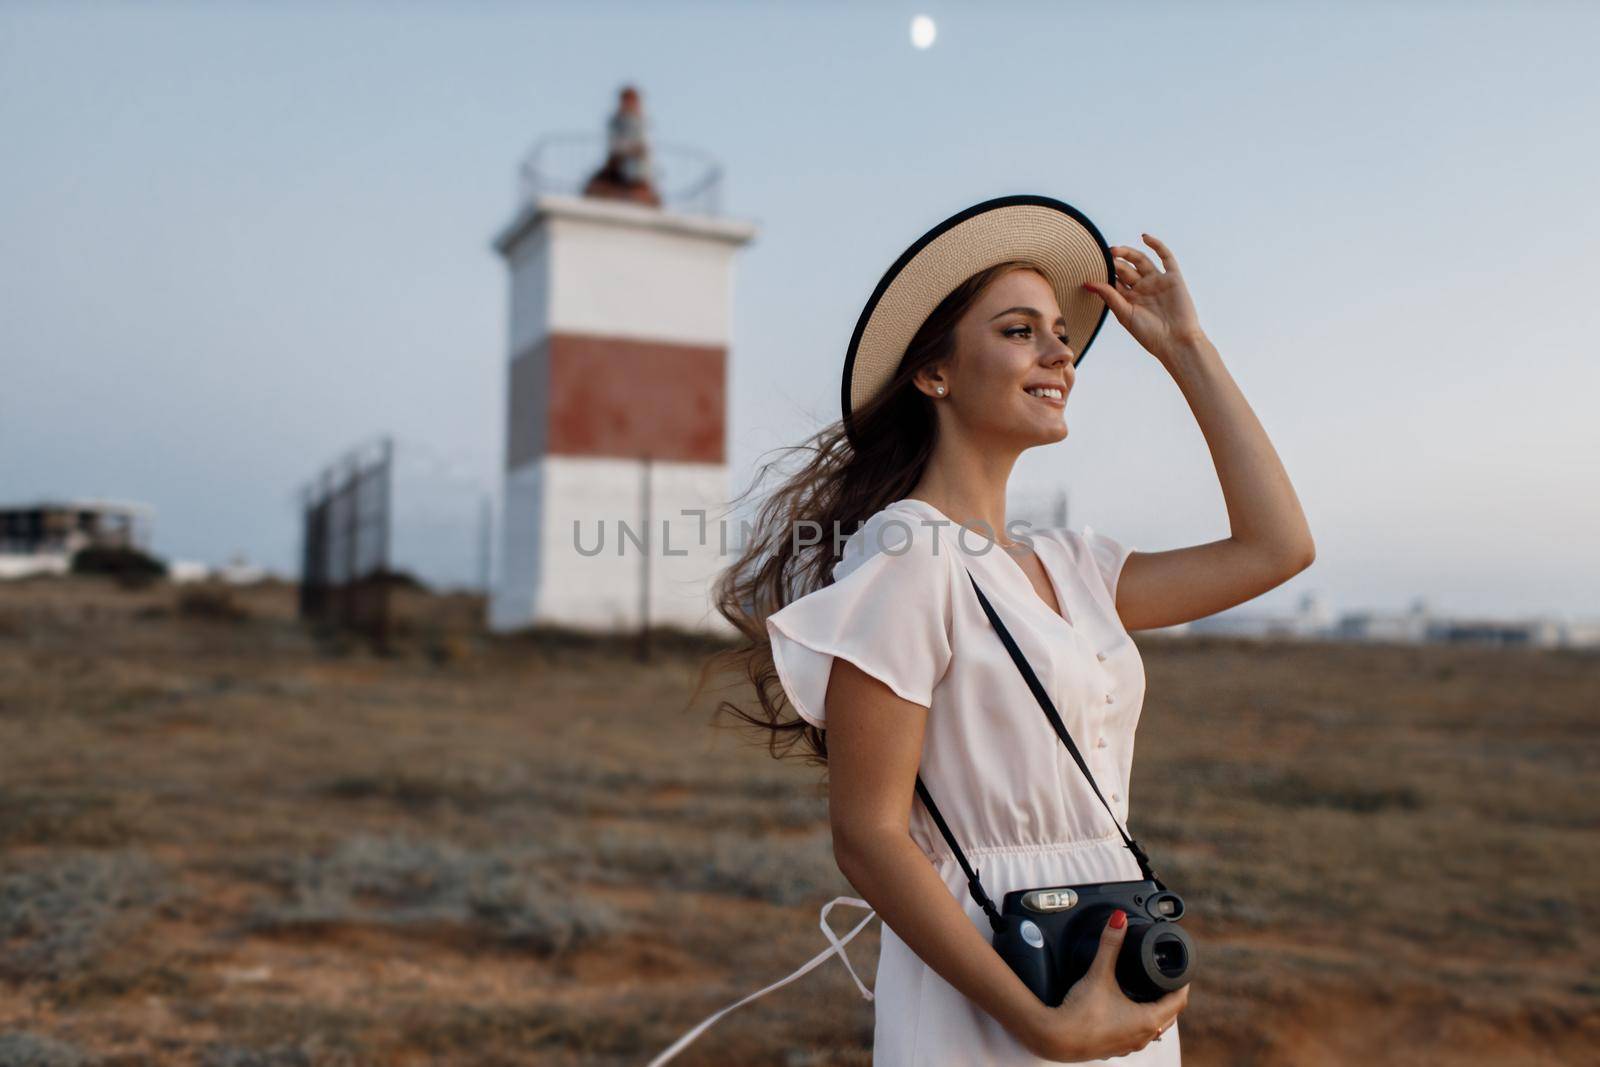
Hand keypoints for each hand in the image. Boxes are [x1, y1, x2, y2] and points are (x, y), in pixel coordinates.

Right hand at [1024, 910, 1190, 1060]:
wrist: (1056, 1038)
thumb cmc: (1080, 1014)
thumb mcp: (1099, 974)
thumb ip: (1110, 944)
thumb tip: (1118, 921)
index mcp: (1147, 1020)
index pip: (1178, 1002)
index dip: (1182, 985)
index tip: (1182, 973)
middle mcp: (1143, 1037)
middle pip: (1169, 1016)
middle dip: (1170, 998)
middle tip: (1167, 981)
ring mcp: (1129, 1046)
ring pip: (1153, 1029)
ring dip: (1155, 1013)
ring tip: (1149, 995)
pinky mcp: (1114, 1049)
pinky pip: (1136, 1036)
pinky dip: (1137, 1023)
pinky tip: (1125, 1013)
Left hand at [1081, 233, 1206, 362]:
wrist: (1175, 342)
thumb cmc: (1148, 334)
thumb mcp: (1124, 314)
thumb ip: (1109, 296)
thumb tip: (1087, 283)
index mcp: (1129, 298)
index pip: (1114, 280)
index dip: (1104, 272)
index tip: (1091, 266)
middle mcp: (1142, 288)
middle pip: (1125, 269)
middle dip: (1114, 262)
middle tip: (1102, 256)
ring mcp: (1157, 282)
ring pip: (1141, 261)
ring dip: (1128, 253)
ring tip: (1114, 250)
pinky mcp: (1173, 278)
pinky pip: (1166, 257)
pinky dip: (1157, 246)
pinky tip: (1145, 237)